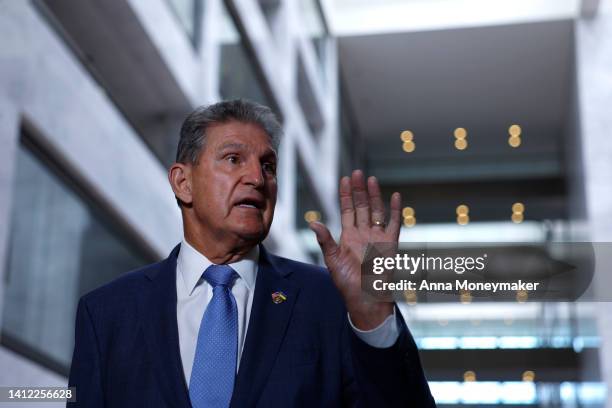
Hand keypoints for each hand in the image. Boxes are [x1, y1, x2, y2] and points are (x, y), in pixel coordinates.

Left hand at [309, 170, 401, 329]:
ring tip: (371, 179)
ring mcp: (377, 237)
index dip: (346, 195)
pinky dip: (395, 210)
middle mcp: (363, 233)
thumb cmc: (347, 283)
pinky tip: (394, 196)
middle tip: (357, 173)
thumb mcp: (333, 260)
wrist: (366, 298)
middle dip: (359, 190)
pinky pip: (394, 223)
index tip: (344, 179)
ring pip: (376, 211)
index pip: (347, 210)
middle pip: (361, 206)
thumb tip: (313, 222)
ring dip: (374, 195)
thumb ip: (326, 240)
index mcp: (348, 236)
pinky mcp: (390, 244)